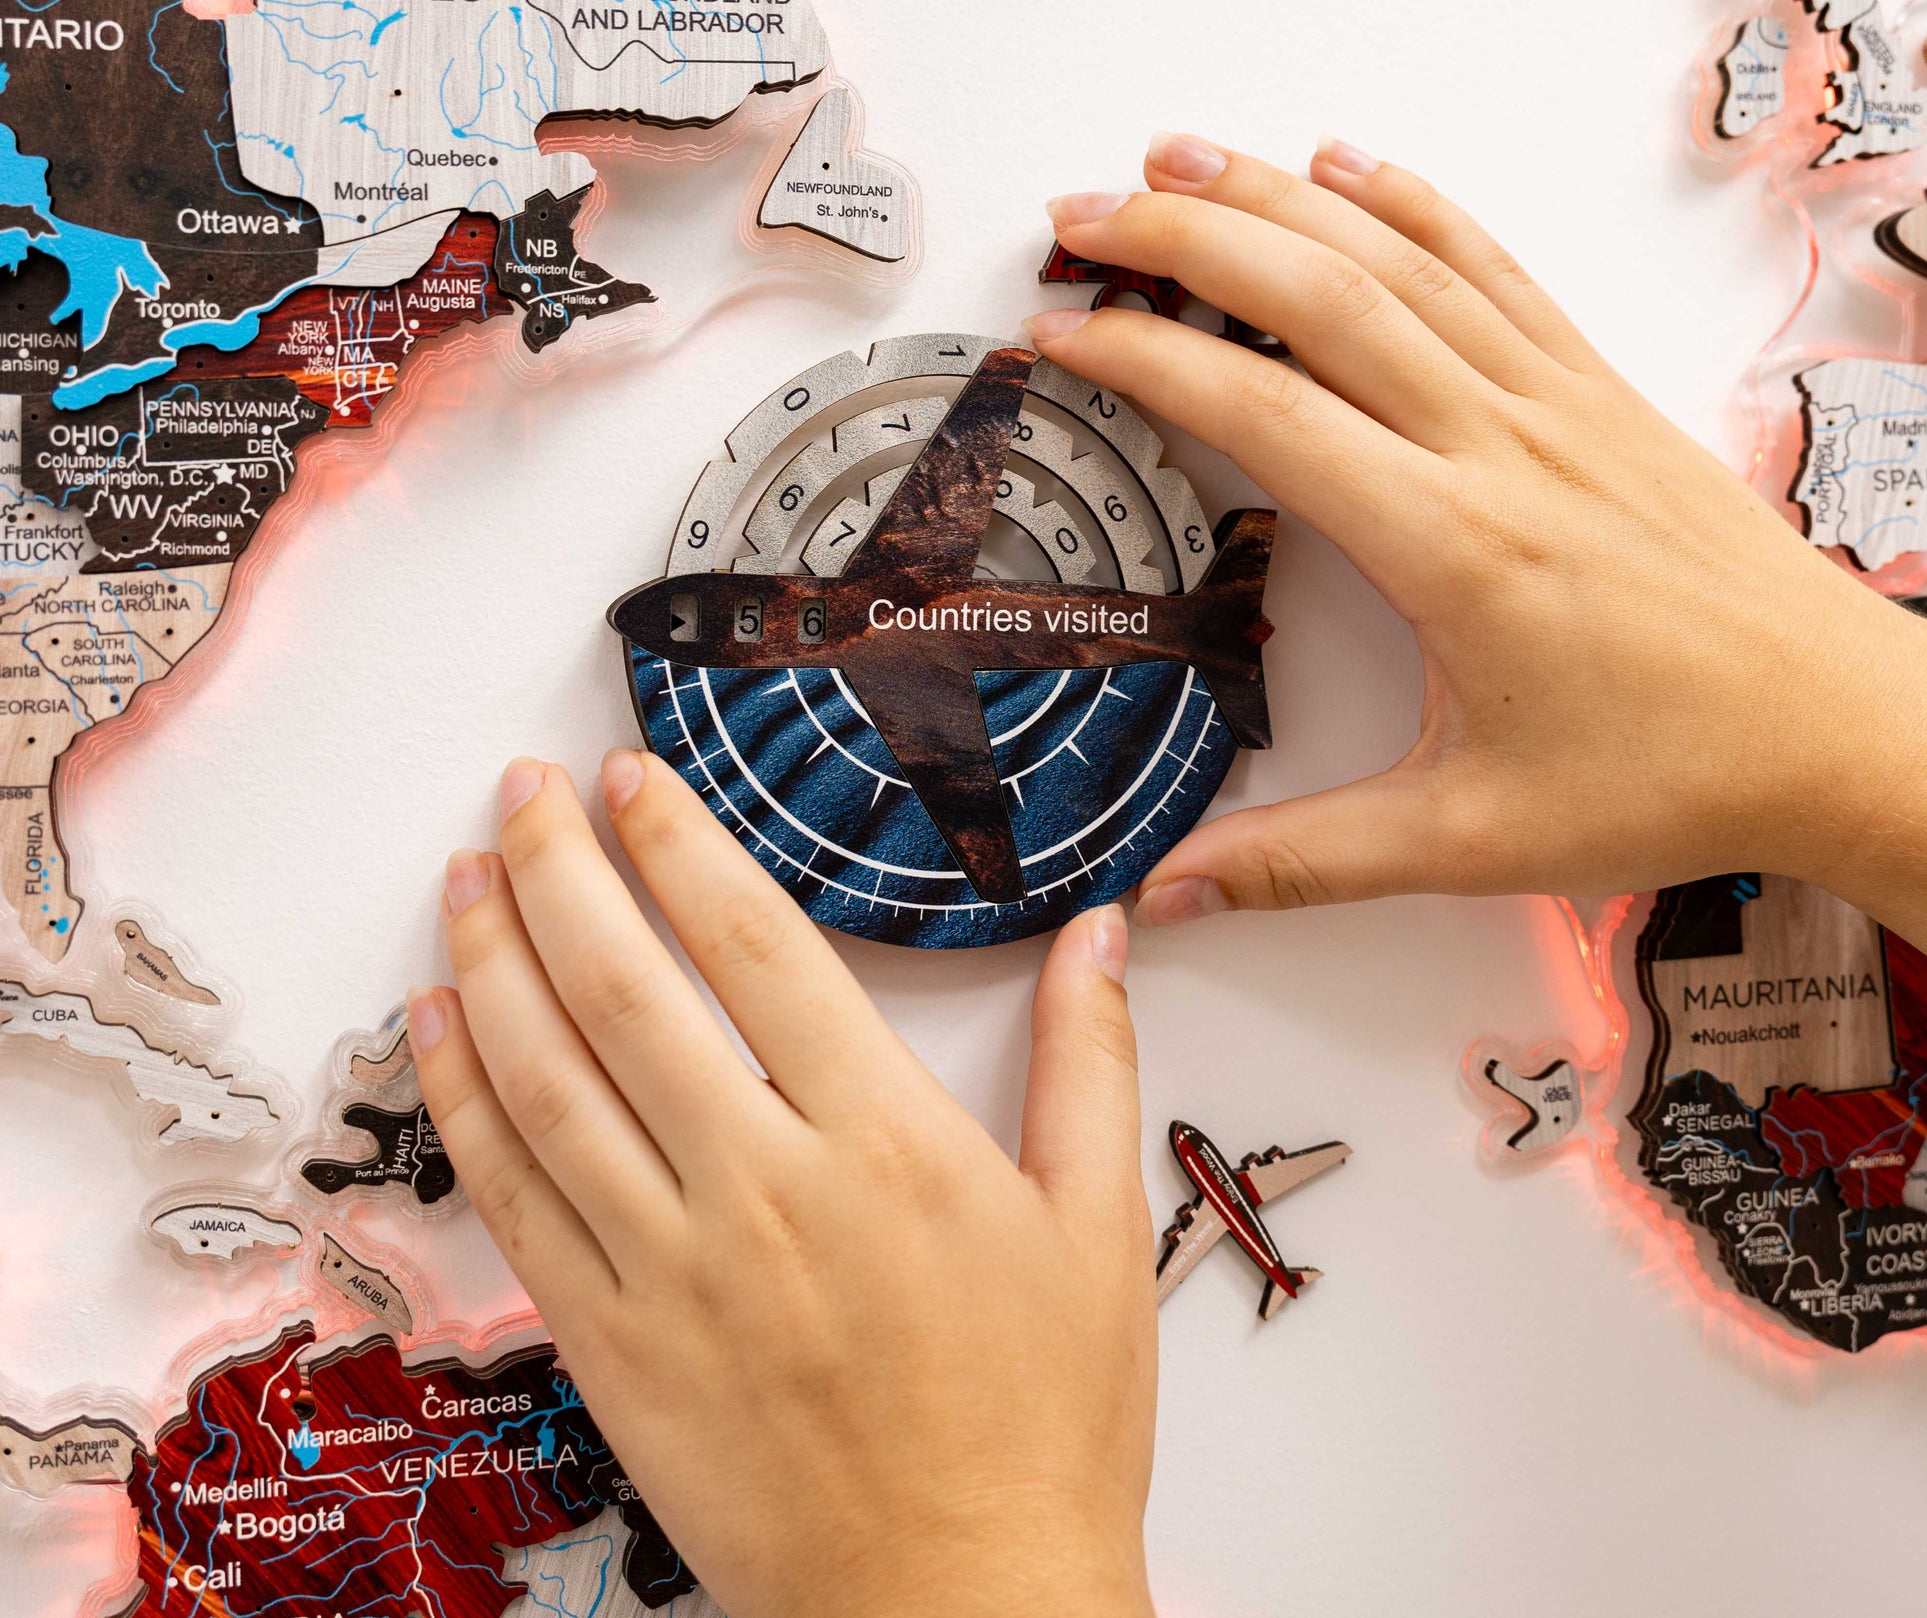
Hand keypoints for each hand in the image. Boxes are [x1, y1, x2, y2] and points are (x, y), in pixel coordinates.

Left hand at [410, 753, 1156, 1617]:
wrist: (957, 1608)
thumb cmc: (1041, 1426)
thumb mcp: (1100, 1232)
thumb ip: (1091, 1065)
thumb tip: (1100, 936)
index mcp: (885, 1142)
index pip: (755, 944)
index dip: (681, 845)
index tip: (630, 779)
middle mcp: (763, 1187)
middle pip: (627, 988)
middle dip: (558, 869)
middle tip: (520, 791)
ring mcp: (674, 1269)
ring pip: (551, 1081)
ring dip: (494, 962)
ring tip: (460, 876)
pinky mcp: (614, 1347)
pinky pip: (515, 1202)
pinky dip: (466, 1102)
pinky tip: (439, 1028)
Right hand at [1036, 136, 1926, 959]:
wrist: (1841, 727)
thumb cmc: (1678, 773)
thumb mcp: (1472, 838)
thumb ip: (1303, 862)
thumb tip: (1169, 890)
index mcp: (1455, 545)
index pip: (1263, 414)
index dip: (1143, 361)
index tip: (1060, 337)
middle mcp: (1502, 444)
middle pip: (1317, 296)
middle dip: (1183, 238)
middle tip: (1083, 217)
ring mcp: (1556, 402)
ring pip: (1397, 258)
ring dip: (1278, 196)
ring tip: (1180, 157)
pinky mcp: (1598, 391)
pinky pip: (1492, 266)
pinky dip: (1413, 203)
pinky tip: (1353, 166)